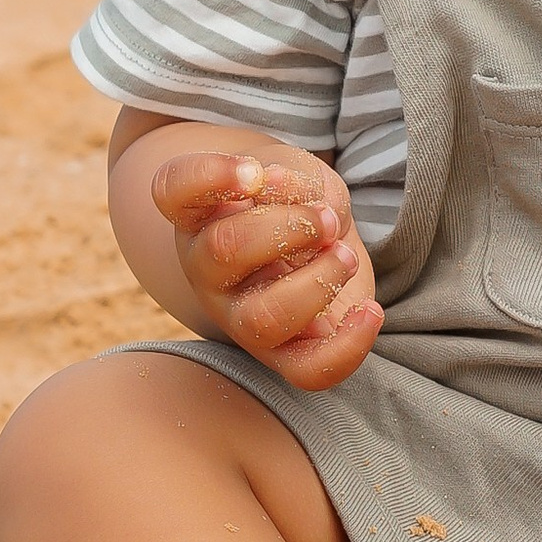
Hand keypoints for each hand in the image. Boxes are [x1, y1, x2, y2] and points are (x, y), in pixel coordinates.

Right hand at [147, 147, 382, 390]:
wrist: (318, 243)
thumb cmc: (296, 203)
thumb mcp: (298, 174)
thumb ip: (290, 178)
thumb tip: (275, 187)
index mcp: (199, 213)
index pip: (172, 190)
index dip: (210, 176)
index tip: (254, 171)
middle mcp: (207, 269)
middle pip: (223, 251)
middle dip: (288, 227)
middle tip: (325, 219)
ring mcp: (239, 317)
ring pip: (262, 318)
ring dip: (318, 281)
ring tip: (344, 255)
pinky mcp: (283, 352)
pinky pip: (307, 370)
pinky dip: (348, 346)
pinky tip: (369, 311)